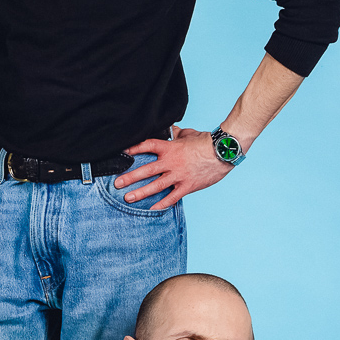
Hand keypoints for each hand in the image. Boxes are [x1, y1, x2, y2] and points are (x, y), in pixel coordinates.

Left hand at [113, 127, 231, 210]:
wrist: (223, 152)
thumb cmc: (207, 141)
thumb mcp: (189, 134)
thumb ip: (177, 134)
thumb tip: (170, 130)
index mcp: (170, 148)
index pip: (147, 146)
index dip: (134, 149)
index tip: (123, 153)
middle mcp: (171, 163)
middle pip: (146, 170)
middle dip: (130, 177)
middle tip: (117, 183)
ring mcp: (178, 176)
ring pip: (155, 186)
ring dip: (140, 193)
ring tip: (128, 198)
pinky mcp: (187, 186)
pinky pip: (172, 197)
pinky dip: (162, 204)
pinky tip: (152, 209)